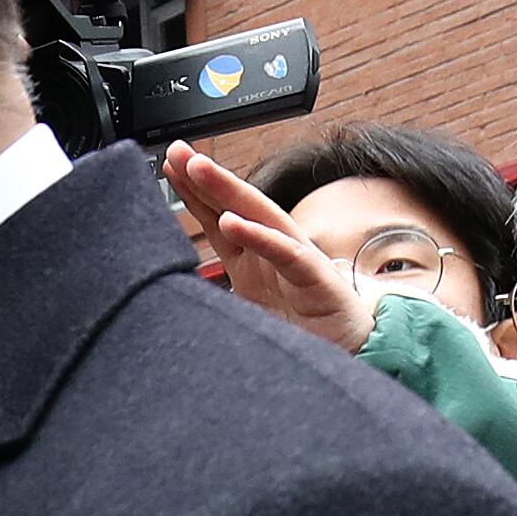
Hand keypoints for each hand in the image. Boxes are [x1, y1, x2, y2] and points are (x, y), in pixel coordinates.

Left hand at [165, 144, 371, 355]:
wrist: (348, 363)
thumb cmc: (300, 335)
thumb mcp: (247, 313)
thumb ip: (216, 297)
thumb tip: (171, 291)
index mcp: (253, 259)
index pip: (219, 217)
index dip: (194, 192)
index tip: (167, 167)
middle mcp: (274, 252)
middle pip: (236, 206)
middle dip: (206, 178)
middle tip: (178, 152)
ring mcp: (297, 261)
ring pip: (262, 216)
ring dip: (229, 190)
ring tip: (198, 169)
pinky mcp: (317, 280)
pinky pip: (286, 254)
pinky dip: (260, 236)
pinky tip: (232, 221)